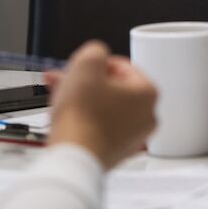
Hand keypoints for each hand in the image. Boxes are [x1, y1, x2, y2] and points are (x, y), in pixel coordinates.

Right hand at [46, 41, 157, 168]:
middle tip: (65, 79)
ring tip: (59, 96)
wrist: (72, 158)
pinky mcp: (116, 152)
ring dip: (82, 99)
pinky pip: (100, 127)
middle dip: (85, 81)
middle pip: (112, 88)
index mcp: (148, 92)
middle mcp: (146, 115)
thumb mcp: (86, 64)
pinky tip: (67, 117)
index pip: (122, 66)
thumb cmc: (82, 117)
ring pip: (104, 107)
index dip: (96, 63)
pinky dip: (84, 119)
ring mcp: (133, 136)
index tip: (80, 68)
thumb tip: (96, 54)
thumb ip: (95, 50)